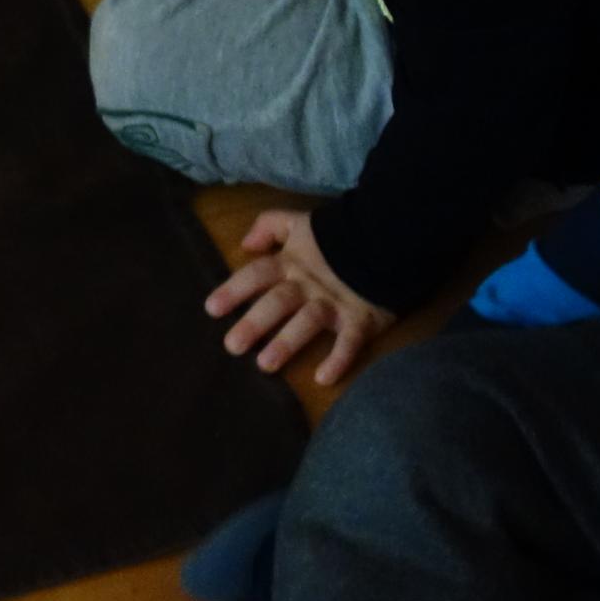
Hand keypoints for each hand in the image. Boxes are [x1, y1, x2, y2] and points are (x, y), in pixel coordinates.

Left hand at [203, 208, 393, 384]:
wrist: (387, 236)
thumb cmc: (336, 235)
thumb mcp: (299, 222)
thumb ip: (269, 225)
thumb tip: (245, 243)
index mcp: (291, 263)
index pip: (257, 275)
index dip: (234, 289)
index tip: (211, 309)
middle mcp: (308, 285)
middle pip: (279, 302)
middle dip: (255, 322)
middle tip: (233, 346)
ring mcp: (335, 302)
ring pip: (309, 322)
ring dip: (288, 342)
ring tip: (266, 364)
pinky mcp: (361, 319)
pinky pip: (350, 341)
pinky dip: (339, 360)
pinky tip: (323, 378)